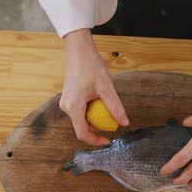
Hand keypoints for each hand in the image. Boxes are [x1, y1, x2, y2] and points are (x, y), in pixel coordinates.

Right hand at [60, 29, 128, 144]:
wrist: (79, 50)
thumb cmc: (91, 65)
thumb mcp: (106, 88)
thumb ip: (115, 107)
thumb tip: (125, 123)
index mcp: (73, 107)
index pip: (82, 133)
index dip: (95, 140)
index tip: (108, 140)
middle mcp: (66, 107)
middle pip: (81, 127)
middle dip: (96, 130)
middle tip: (112, 124)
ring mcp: (66, 102)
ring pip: (80, 120)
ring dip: (94, 120)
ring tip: (107, 111)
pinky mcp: (69, 98)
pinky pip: (79, 111)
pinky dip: (90, 112)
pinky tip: (100, 103)